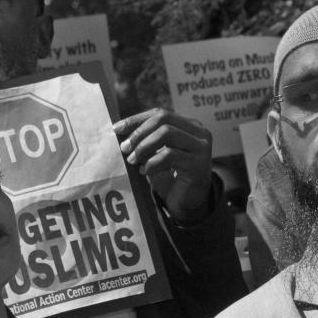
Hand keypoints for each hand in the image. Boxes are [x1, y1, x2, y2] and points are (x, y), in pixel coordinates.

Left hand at [113, 108, 212, 224]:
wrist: (189, 204)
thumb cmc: (171, 178)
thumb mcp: (157, 154)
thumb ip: (146, 141)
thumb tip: (120, 130)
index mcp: (189, 125)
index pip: (160, 113)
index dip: (136, 119)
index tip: (116, 129)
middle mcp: (199, 132)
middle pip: (164, 119)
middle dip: (139, 133)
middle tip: (124, 148)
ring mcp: (201, 147)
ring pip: (167, 134)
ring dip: (144, 146)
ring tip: (132, 160)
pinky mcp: (199, 163)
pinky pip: (169, 155)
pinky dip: (152, 162)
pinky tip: (144, 172)